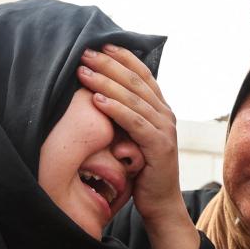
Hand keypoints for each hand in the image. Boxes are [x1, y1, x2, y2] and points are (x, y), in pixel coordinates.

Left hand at [76, 44, 182, 224]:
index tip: (100, 45)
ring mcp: (165, 130)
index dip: (122, 58)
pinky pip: (134, 123)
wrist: (160, 203)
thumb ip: (124, 117)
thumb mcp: (131, 137)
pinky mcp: (159, 147)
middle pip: (136, 81)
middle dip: (108, 65)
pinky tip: (96, 100)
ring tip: (84, 72)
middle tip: (85, 54)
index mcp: (160, 109)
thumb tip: (98, 95)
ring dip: (106, 83)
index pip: (142, 75)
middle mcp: (166, 115)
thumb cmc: (140, 171)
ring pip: (133, 99)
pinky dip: (115, 110)